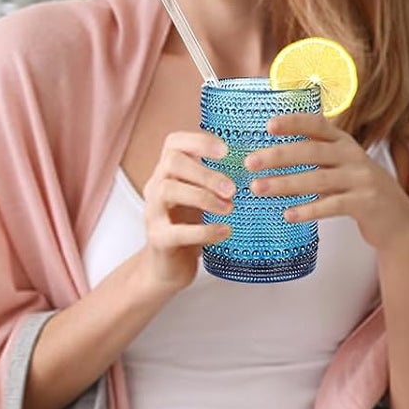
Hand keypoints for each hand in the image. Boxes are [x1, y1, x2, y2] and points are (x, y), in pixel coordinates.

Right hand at [139, 130, 234, 292]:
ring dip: (203, 197)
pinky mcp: (158, 239)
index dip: (199, 141)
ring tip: (229, 208)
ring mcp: (152, 213)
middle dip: (205, 172)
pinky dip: (204, 230)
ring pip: (169, 191)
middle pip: (172, 163)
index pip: (174, 142)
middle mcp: (155, 186)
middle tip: (233, 188)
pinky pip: (177, 231)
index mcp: (167, 172)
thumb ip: (215, 178)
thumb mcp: (200, 196)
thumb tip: (256, 160)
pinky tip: (225, 231)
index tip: (225, 151)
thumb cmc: (189, 225)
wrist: (166, 267)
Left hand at [247, 113, 408, 254]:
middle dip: (279, 156)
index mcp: (344, 143)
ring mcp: (362, 179)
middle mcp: (354, 156)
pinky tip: (288, 214)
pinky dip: (309, 210)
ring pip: (318, 179)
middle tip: (250, 163)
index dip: (294, 123)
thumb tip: (268, 154)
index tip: (268, 125)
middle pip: (312, 151)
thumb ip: (314, 156)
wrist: (397, 219)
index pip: (318, 125)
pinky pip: (332, 205)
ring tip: (258, 189)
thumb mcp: (340, 166)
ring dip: (285, 184)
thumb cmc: (358, 190)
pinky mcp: (366, 203)